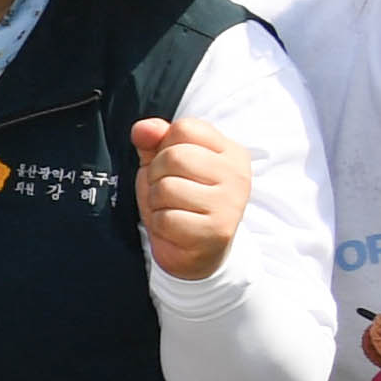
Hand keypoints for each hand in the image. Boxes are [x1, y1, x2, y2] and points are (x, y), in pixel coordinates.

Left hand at [134, 115, 247, 281]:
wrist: (198, 252)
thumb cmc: (181, 202)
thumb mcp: (164, 165)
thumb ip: (154, 141)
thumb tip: (142, 128)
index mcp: (230, 152)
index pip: (185, 128)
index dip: (164, 147)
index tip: (173, 167)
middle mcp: (237, 174)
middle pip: (174, 156)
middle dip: (156, 176)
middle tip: (169, 193)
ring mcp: (230, 203)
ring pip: (167, 188)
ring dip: (157, 203)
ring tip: (173, 211)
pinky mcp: (218, 231)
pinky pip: (166, 218)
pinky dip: (160, 225)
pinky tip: (175, 229)